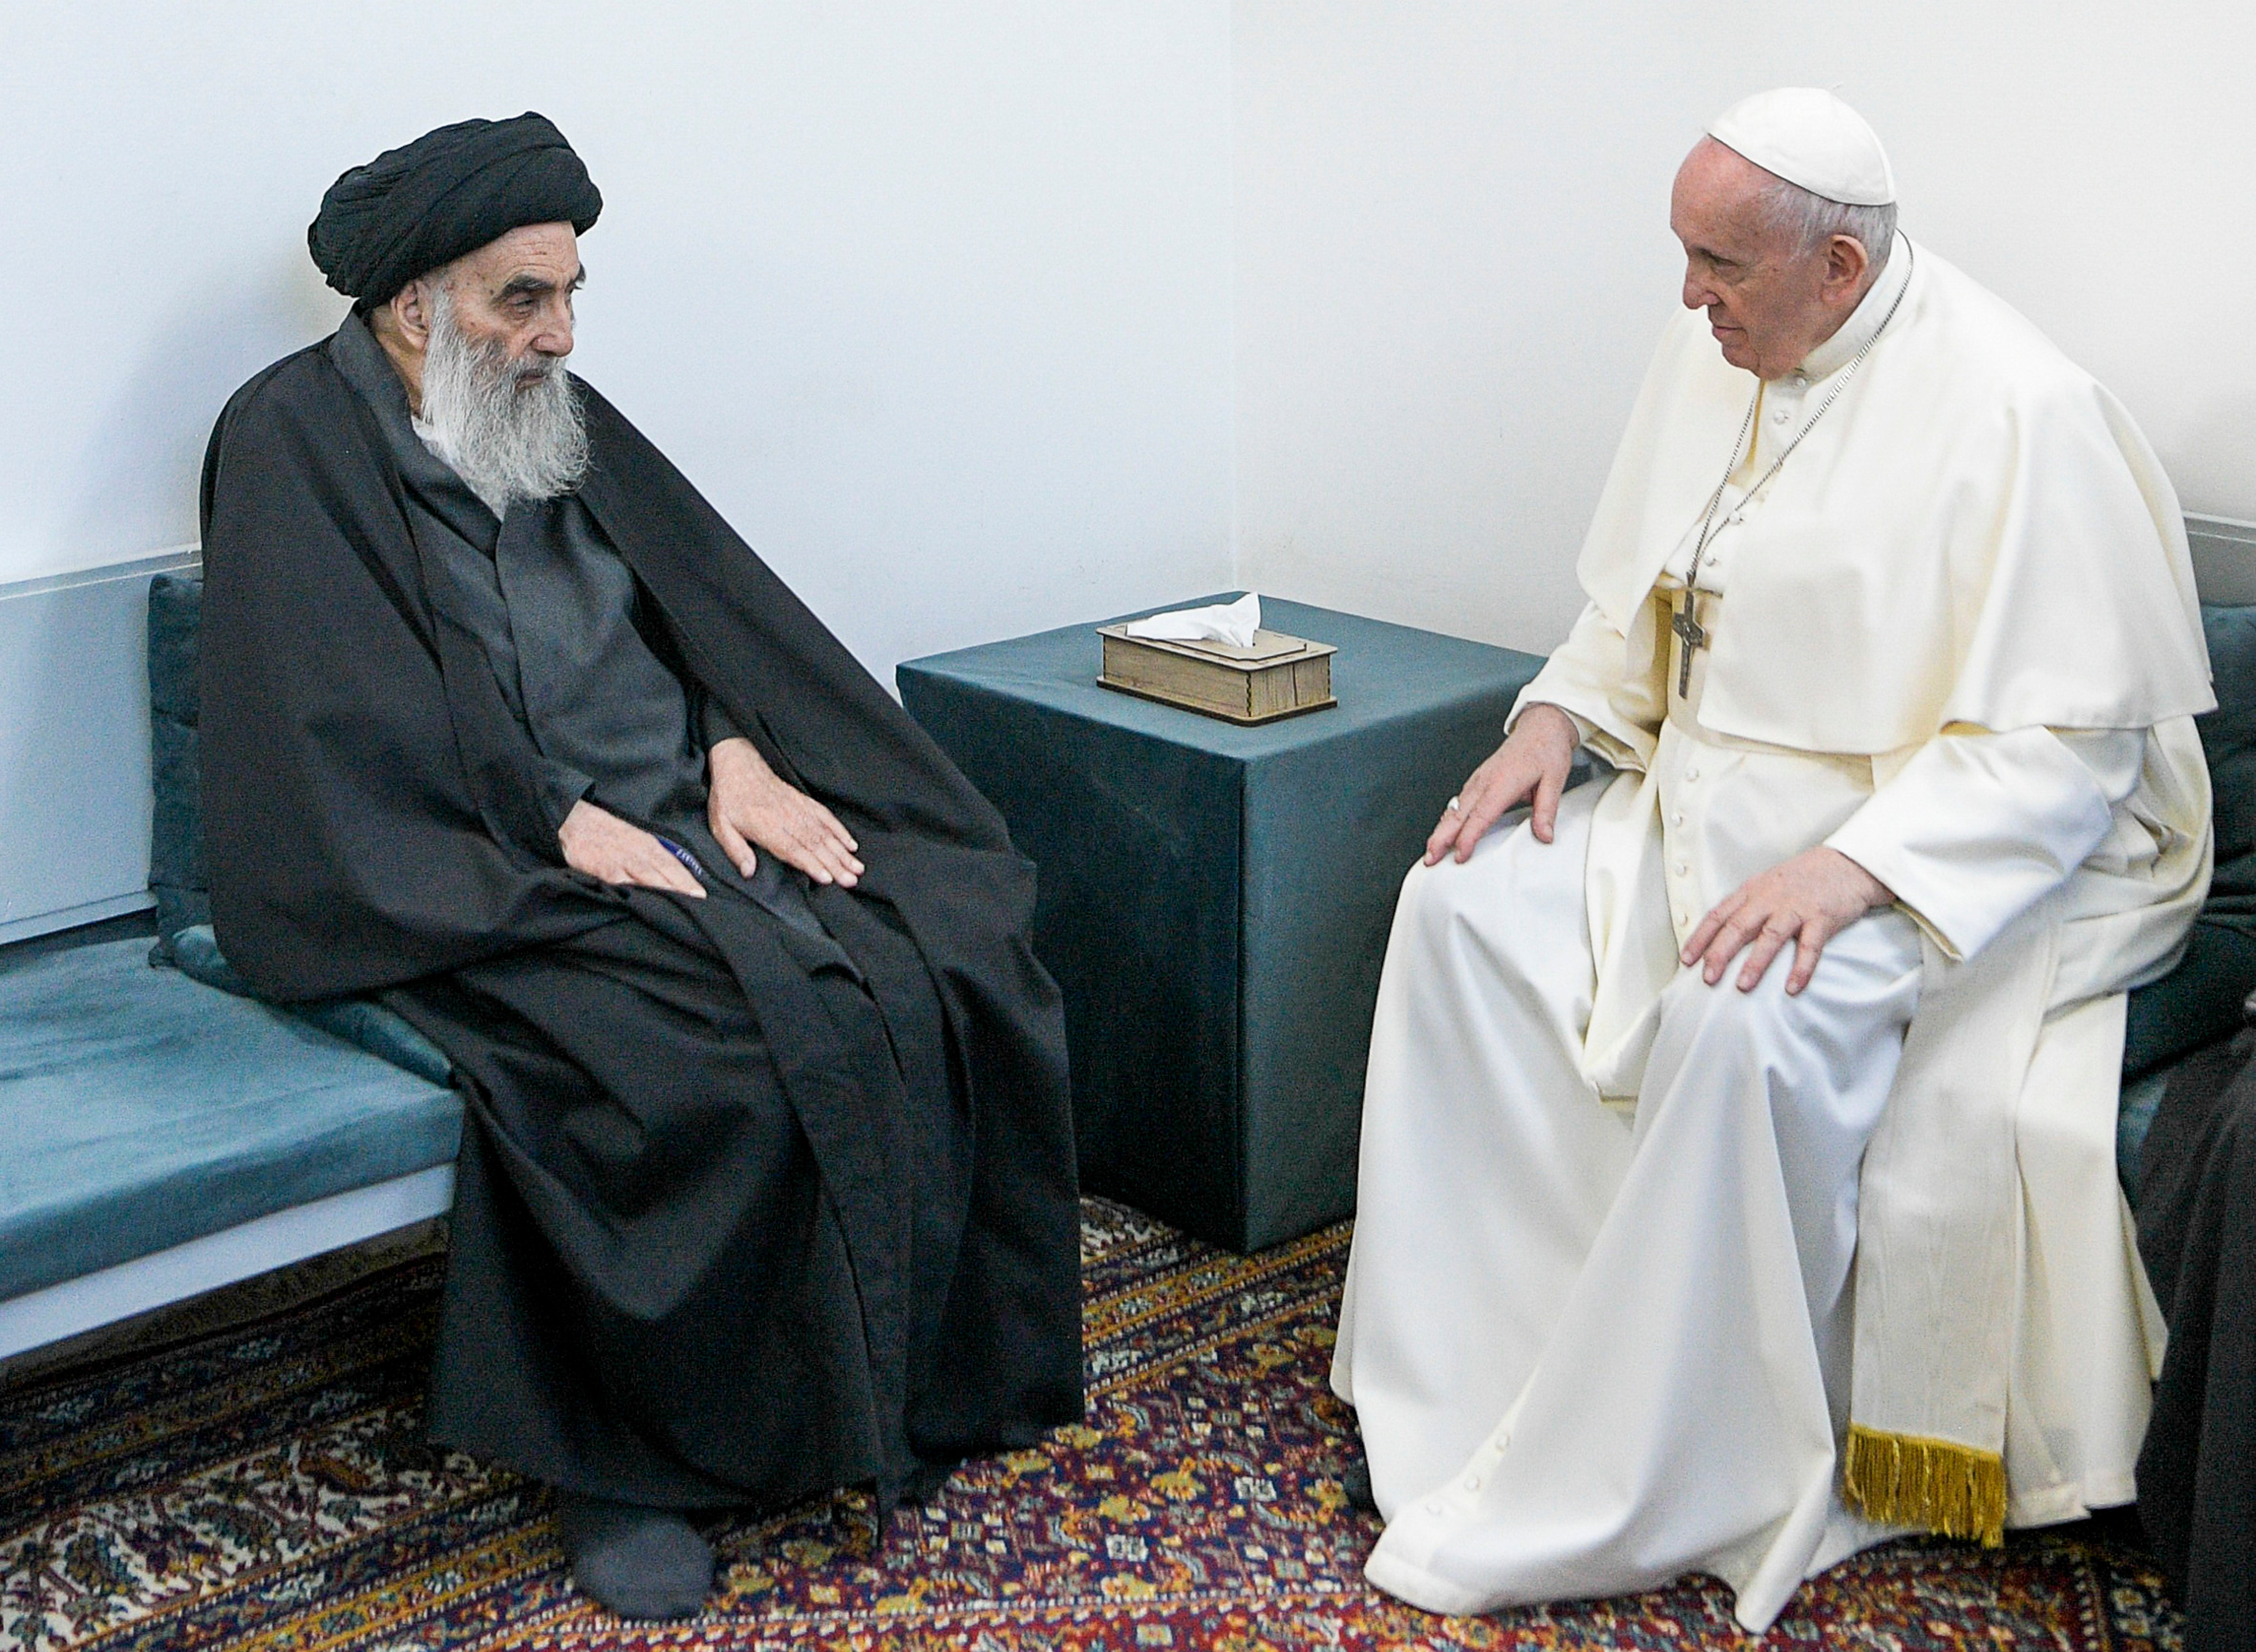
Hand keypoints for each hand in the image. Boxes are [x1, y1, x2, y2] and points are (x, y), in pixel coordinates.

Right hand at [558, 799, 704, 897]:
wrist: (574, 821)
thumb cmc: (607, 834)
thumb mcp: (634, 840)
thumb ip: (652, 857)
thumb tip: (674, 877)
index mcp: (649, 845)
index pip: (673, 864)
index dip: (688, 880)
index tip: (703, 896)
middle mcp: (639, 851)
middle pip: (666, 872)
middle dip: (682, 889)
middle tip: (699, 905)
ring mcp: (622, 860)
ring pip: (648, 878)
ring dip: (665, 892)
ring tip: (680, 909)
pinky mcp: (604, 869)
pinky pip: (622, 884)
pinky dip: (634, 894)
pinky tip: (644, 906)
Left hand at [707, 736, 863, 887]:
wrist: (738, 765)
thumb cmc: (728, 799)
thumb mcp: (720, 825)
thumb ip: (735, 850)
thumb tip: (748, 873)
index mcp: (765, 826)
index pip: (793, 849)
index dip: (811, 864)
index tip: (828, 878)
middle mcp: (786, 818)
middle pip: (814, 844)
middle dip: (835, 863)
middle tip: (852, 880)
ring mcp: (797, 808)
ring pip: (824, 833)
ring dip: (842, 851)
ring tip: (857, 867)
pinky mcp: (803, 801)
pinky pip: (825, 816)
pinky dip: (839, 830)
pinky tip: (851, 843)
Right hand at [1425, 703, 1579, 864]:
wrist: (1541, 727)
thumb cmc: (1546, 750)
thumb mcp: (1555, 780)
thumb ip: (1547, 810)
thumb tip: (1544, 835)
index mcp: (1503, 781)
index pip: (1481, 815)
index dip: (1468, 837)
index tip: (1461, 855)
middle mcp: (1485, 780)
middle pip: (1458, 813)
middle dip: (1441, 837)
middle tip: (1431, 858)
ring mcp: (1479, 779)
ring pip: (1454, 808)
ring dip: (1441, 830)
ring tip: (1431, 850)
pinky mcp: (1478, 780)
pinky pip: (1458, 802)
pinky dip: (1448, 819)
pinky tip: (1444, 830)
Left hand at [1682, 847, 1892, 995]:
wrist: (1846, 864)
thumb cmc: (1802, 879)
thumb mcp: (1766, 886)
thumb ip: (1745, 907)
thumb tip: (1719, 936)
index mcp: (1752, 891)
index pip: (1718, 915)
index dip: (1700, 938)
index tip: (1686, 959)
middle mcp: (1770, 898)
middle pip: (1738, 926)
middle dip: (1720, 953)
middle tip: (1707, 978)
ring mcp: (1796, 907)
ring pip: (1770, 935)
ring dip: (1755, 962)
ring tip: (1743, 986)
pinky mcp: (1822, 917)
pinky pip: (1810, 946)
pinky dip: (1801, 968)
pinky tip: (1792, 987)